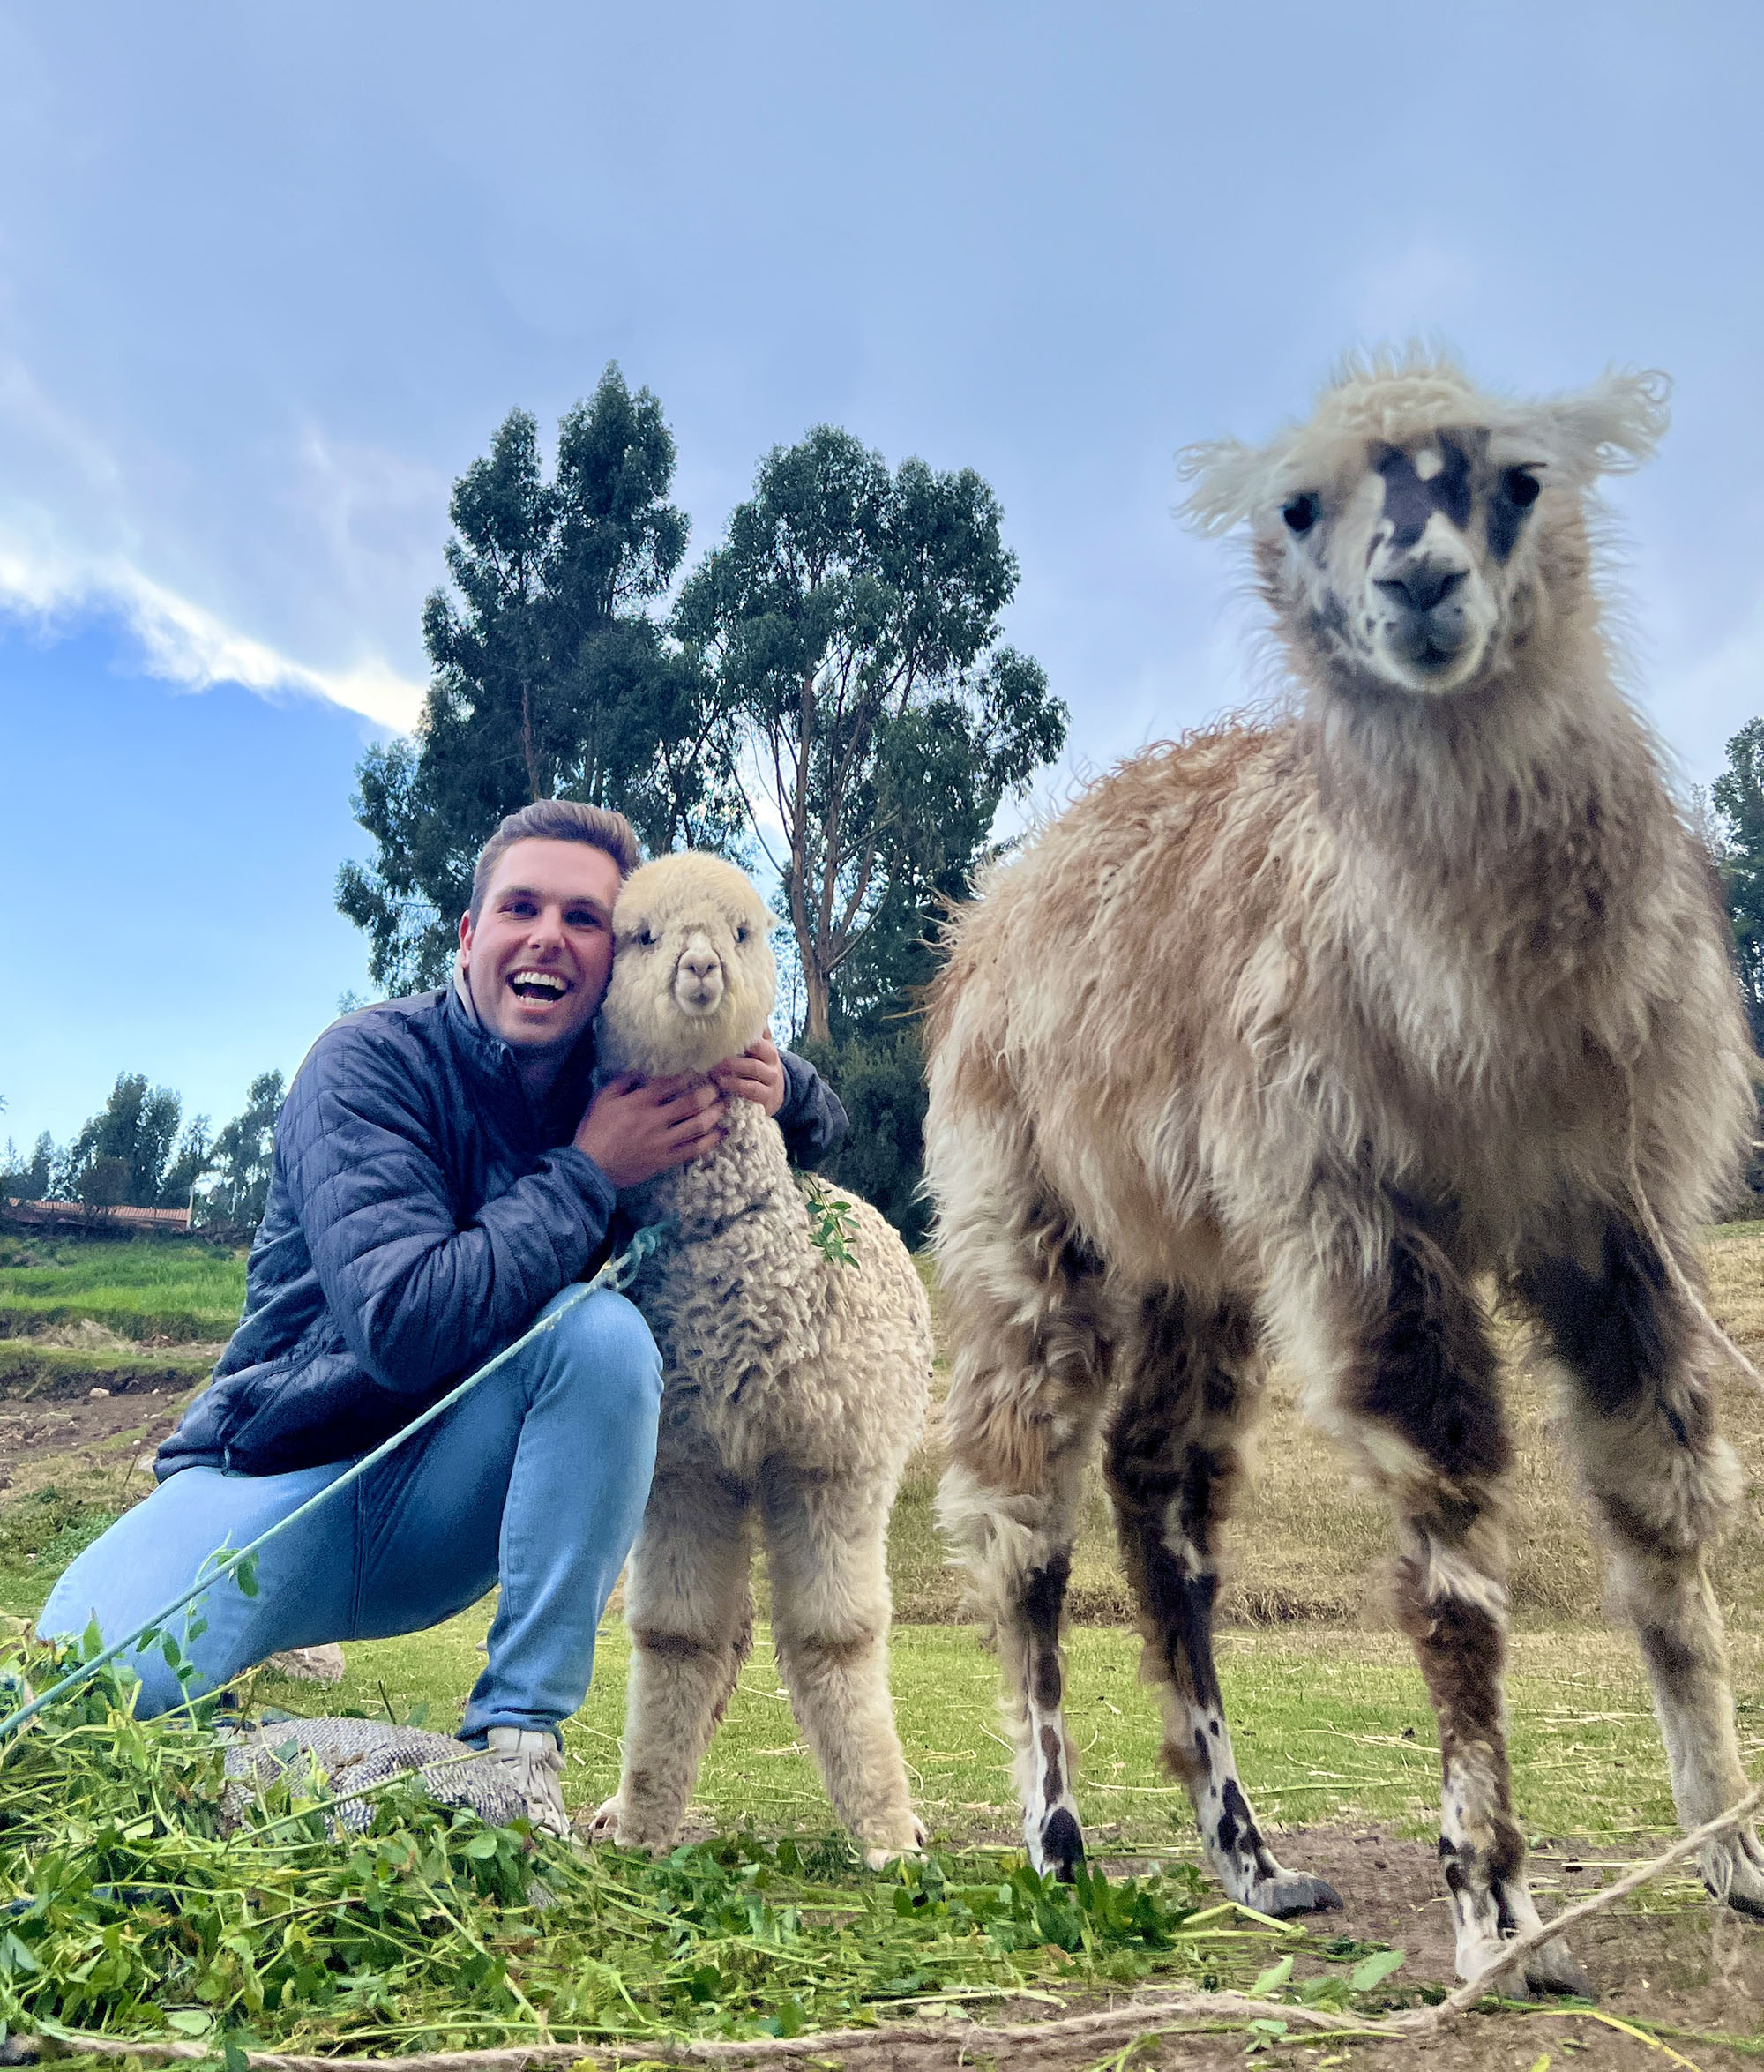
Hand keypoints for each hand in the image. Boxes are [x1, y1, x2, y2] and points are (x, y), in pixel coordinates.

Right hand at [574, 1073, 727, 1187]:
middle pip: (693, 1103)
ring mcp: (663, 1142)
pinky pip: (694, 1149)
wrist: (591, 1168)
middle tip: (719, 1087)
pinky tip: (722, 1133)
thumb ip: (623, 1082)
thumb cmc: (595, 1131)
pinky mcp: (666, 1160)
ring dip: (716, 1114)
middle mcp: (655, 1120)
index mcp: (640, 1102)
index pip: (672, 1083)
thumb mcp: (602, 1098)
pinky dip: (711, 1141)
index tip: (699, 1070)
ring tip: (724, 1105)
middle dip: (710, 1092)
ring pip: (699, 1125)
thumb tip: (642, 1072)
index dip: (689, 1075)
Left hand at [709, 1034, 786, 1117]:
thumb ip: (751, 1037)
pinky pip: (752, 1088)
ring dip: (732, 1066)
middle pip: (757, 1048)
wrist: (773, 1096)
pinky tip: (722, 1083)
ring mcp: (771, 1079)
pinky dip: (736, 1085)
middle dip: (734, 1047)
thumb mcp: (758, 1053)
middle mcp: (772, 1060)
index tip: (718, 1034)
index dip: (739, 1033)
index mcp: (768, 1047)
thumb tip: (739, 1015)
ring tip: (714, 1068)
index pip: (756, 1034)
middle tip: (712, 1050)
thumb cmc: (758, 1070)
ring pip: (754, 1068)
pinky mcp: (767, 1096)